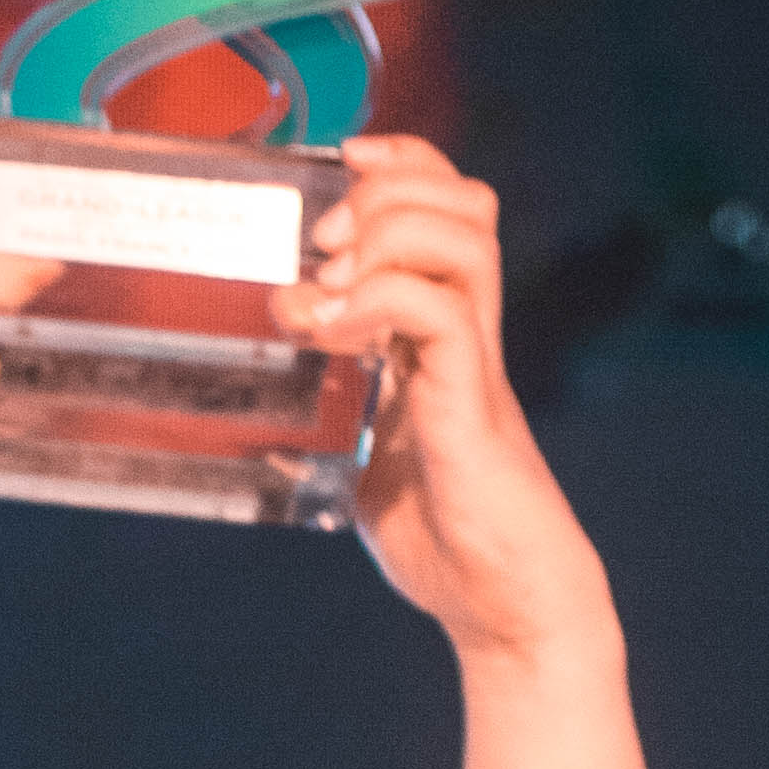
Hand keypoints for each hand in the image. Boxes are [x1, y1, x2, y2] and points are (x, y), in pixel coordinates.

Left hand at [287, 144, 612, 664]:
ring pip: (462, 238)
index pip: (445, 206)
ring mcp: (475, 364)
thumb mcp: (363, 477)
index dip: (400, 161)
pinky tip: (330, 332)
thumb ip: (327, 441)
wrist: (504, 608)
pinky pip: (438, 315)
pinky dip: (375, 303)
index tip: (339, 160)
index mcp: (442, 335)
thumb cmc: (446, 544)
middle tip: (325, 240)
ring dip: (385, 235)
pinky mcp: (473, 403)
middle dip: (387, 189)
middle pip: (462, 200)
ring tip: (329, 279)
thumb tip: (264, 434)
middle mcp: (467, 333)